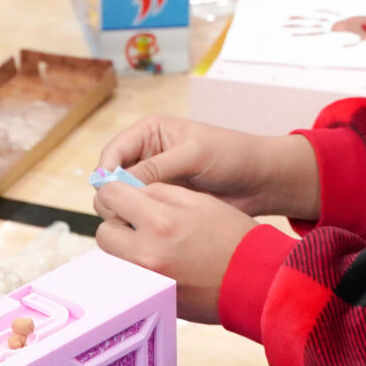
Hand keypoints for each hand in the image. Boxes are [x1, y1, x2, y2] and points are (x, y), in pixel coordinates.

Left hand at [92, 181, 254, 323]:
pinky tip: (162, 261)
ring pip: (113, 258)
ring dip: (124, 246)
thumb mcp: (200, 202)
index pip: (110, 196)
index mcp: (160, 222)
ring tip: (152, 241)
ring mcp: (148, 281)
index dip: (116, 190)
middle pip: (104, 232)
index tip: (124, 192)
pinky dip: (138, 267)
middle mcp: (146, 254)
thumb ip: (161, 193)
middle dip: (117, 222)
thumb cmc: (234, 238)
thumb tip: (133, 191)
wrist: (257, 282)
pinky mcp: (153, 298)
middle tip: (138, 219)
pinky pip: (130, 277)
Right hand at [97, 116, 318, 220]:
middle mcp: (146, 155)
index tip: (108, 193)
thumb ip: (157, 167)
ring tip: (136, 225)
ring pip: (123, 199)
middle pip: (112, 178)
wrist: (260, 180)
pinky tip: (146, 232)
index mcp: (150, 133)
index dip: (106, 172)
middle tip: (120, 214)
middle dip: (113, 195)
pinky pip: (141, 213)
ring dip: (125, 211)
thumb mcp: (194, 155)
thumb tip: (119, 183)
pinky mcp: (163, 203)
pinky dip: (139, 222)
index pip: (113, 152)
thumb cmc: (232, 155)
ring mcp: (154, 181)